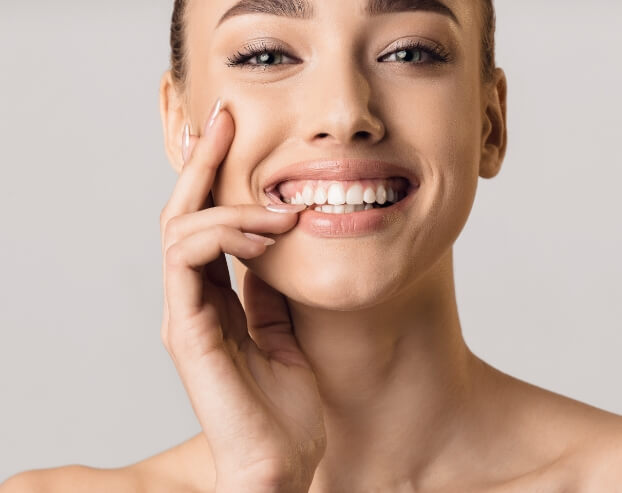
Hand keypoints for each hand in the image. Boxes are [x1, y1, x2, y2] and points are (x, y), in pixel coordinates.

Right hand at [159, 102, 326, 491]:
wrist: (284, 462)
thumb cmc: (285, 405)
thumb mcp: (284, 329)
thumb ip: (269, 289)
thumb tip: (276, 241)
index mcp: (211, 298)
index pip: (203, 224)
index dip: (214, 178)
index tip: (234, 135)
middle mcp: (190, 300)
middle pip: (183, 215)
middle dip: (203, 163)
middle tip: (226, 120)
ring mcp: (183, 314)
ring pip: (181, 231)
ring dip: (227, 205)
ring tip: (277, 209)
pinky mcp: (186, 332)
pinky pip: (188, 263)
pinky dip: (224, 235)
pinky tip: (265, 233)